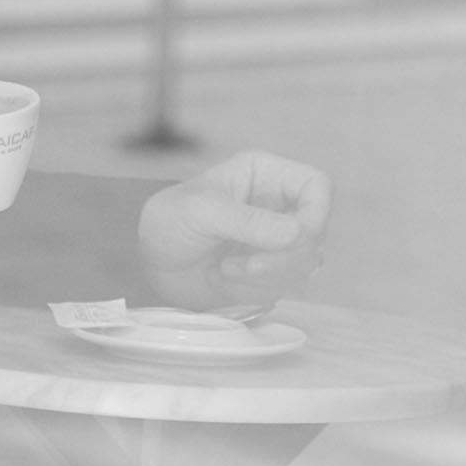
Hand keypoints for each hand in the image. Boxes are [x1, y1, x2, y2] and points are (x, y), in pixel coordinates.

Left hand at [139, 151, 330, 310]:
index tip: (293, 241)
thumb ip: (248, 221)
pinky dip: (259, 291)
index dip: (315, 215)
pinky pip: (287, 286)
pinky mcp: (270, 270)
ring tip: (225, 272)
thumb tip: (298, 233)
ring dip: (268, 277)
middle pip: (315, 231)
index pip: (317, 187)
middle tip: (244, 267)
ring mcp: (276, 239)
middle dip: (282, 257)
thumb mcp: (202, 212)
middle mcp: (278, 204)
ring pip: (306, 263)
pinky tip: (227, 282)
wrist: (147, 262)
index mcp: (266, 174)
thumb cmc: (169, 221)